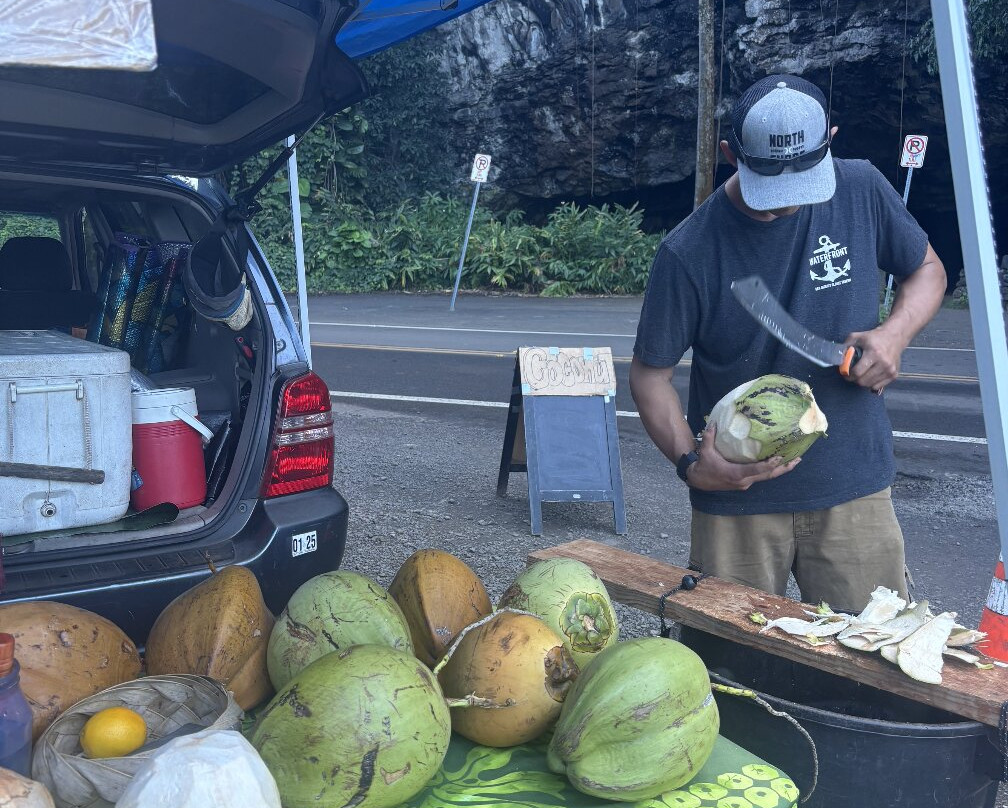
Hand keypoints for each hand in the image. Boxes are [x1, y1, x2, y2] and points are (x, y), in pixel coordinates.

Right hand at [685, 422, 800, 490]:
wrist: (699, 480)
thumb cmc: (703, 466)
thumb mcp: (705, 451)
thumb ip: (709, 437)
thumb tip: (713, 423)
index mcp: (736, 474)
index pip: (756, 470)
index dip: (769, 464)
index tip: (780, 457)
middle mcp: (744, 481)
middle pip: (768, 475)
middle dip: (784, 468)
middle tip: (797, 459)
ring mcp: (746, 483)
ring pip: (767, 477)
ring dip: (781, 469)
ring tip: (794, 460)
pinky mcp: (746, 482)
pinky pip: (762, 476)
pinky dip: (772, 470)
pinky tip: (780, 463)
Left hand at [844, 326, 907, 392]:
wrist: (894, 337)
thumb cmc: (873, 338)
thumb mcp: (857, 337)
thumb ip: (846, 347)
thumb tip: (838, 359)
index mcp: (874, 353)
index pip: (857, 372)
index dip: (847, 375)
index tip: (844, 373)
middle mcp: (884, 363)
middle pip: (862, 381)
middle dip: (854, 379)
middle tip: (851, 375)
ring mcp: (890, 370)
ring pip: (869, 385)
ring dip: (862, 381)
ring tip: (860, 374)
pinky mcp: (894, 375)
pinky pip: (877, 387)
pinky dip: (870, 384)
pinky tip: (869, 376)